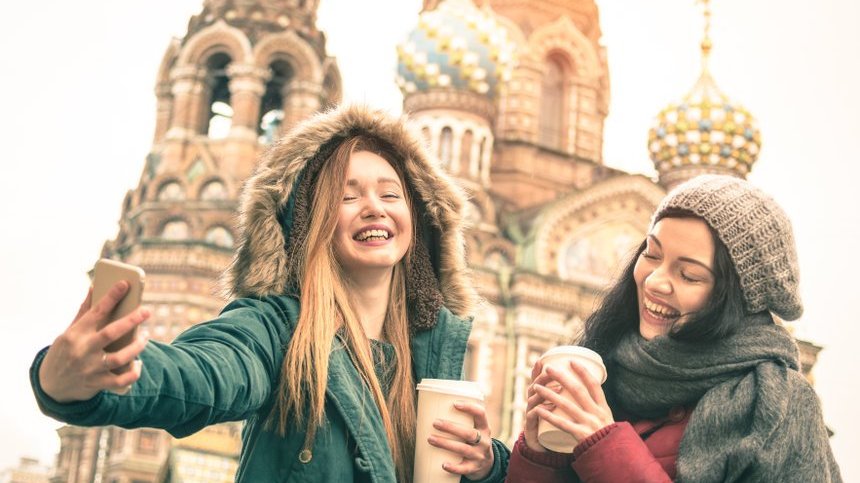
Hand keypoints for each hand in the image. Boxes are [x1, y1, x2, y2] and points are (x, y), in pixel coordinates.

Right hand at [39, 282, 149, 401]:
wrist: (50, 385)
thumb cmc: (64, 352)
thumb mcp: (69, 332)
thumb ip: (84, 312)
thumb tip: (94, 286)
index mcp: (75, 334)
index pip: (96, 312)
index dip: (111, 297)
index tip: (125, 284)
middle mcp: (82, 350)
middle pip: (111, 333)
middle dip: (131, 320)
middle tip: (146, 311)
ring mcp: (90, 368)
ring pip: (120, 358)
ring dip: (137, 347)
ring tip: (145, 336)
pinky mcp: (97, 384)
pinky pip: (121, 380)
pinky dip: (133, 372)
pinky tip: (138, 363)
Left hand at [428, 400, 494, 480]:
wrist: (487, 465)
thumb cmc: (473, 441)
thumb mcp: (475, 430)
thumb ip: (463, 420)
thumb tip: (434, 407)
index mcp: (484, 428)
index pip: (481, 414)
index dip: (470, 408)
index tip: (455, 404)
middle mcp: (484, 441)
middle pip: (469, 433)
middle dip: (451, 427)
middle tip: (435, 423)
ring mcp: (479, 455)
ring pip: (463, 449)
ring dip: (446, 444)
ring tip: (431, 439)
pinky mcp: (474, 468)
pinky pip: (464, 468)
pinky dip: (454, 467)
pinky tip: (443, 464)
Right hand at [524, 360, 558, 452]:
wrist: (540, 445)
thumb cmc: (553, 424)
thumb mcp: (558, 408)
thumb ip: (566, 397)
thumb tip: (587, 383)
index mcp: (540, 396)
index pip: (537, 380)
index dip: (537, 370)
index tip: (542, 360)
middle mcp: (534, 402)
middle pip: (534, 386)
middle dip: (542, 377)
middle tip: (551, 372)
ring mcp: (531, 413)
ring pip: (534, 399)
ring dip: (545, 392)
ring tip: (557, 389)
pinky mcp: (531, 425)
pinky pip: (533, 416)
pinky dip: (540, 411)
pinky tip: (545, 408)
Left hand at [531, 360, 613, 443]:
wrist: (611, 457)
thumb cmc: (605, 436)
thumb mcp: (606, 418)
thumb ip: (596, 406)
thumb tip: (587, 389)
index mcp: (603, 407)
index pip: (594, 386)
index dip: (583, 372)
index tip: (571, 361)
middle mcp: (596, 413)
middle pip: (578, 391)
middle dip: (561, 377)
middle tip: (548, 368)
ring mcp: (589, 424)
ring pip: (566, 405)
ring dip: (550, 394)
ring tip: (536, 387)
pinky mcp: (581, 435)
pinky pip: (562, 424)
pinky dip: (550, 417)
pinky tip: (539, 410)